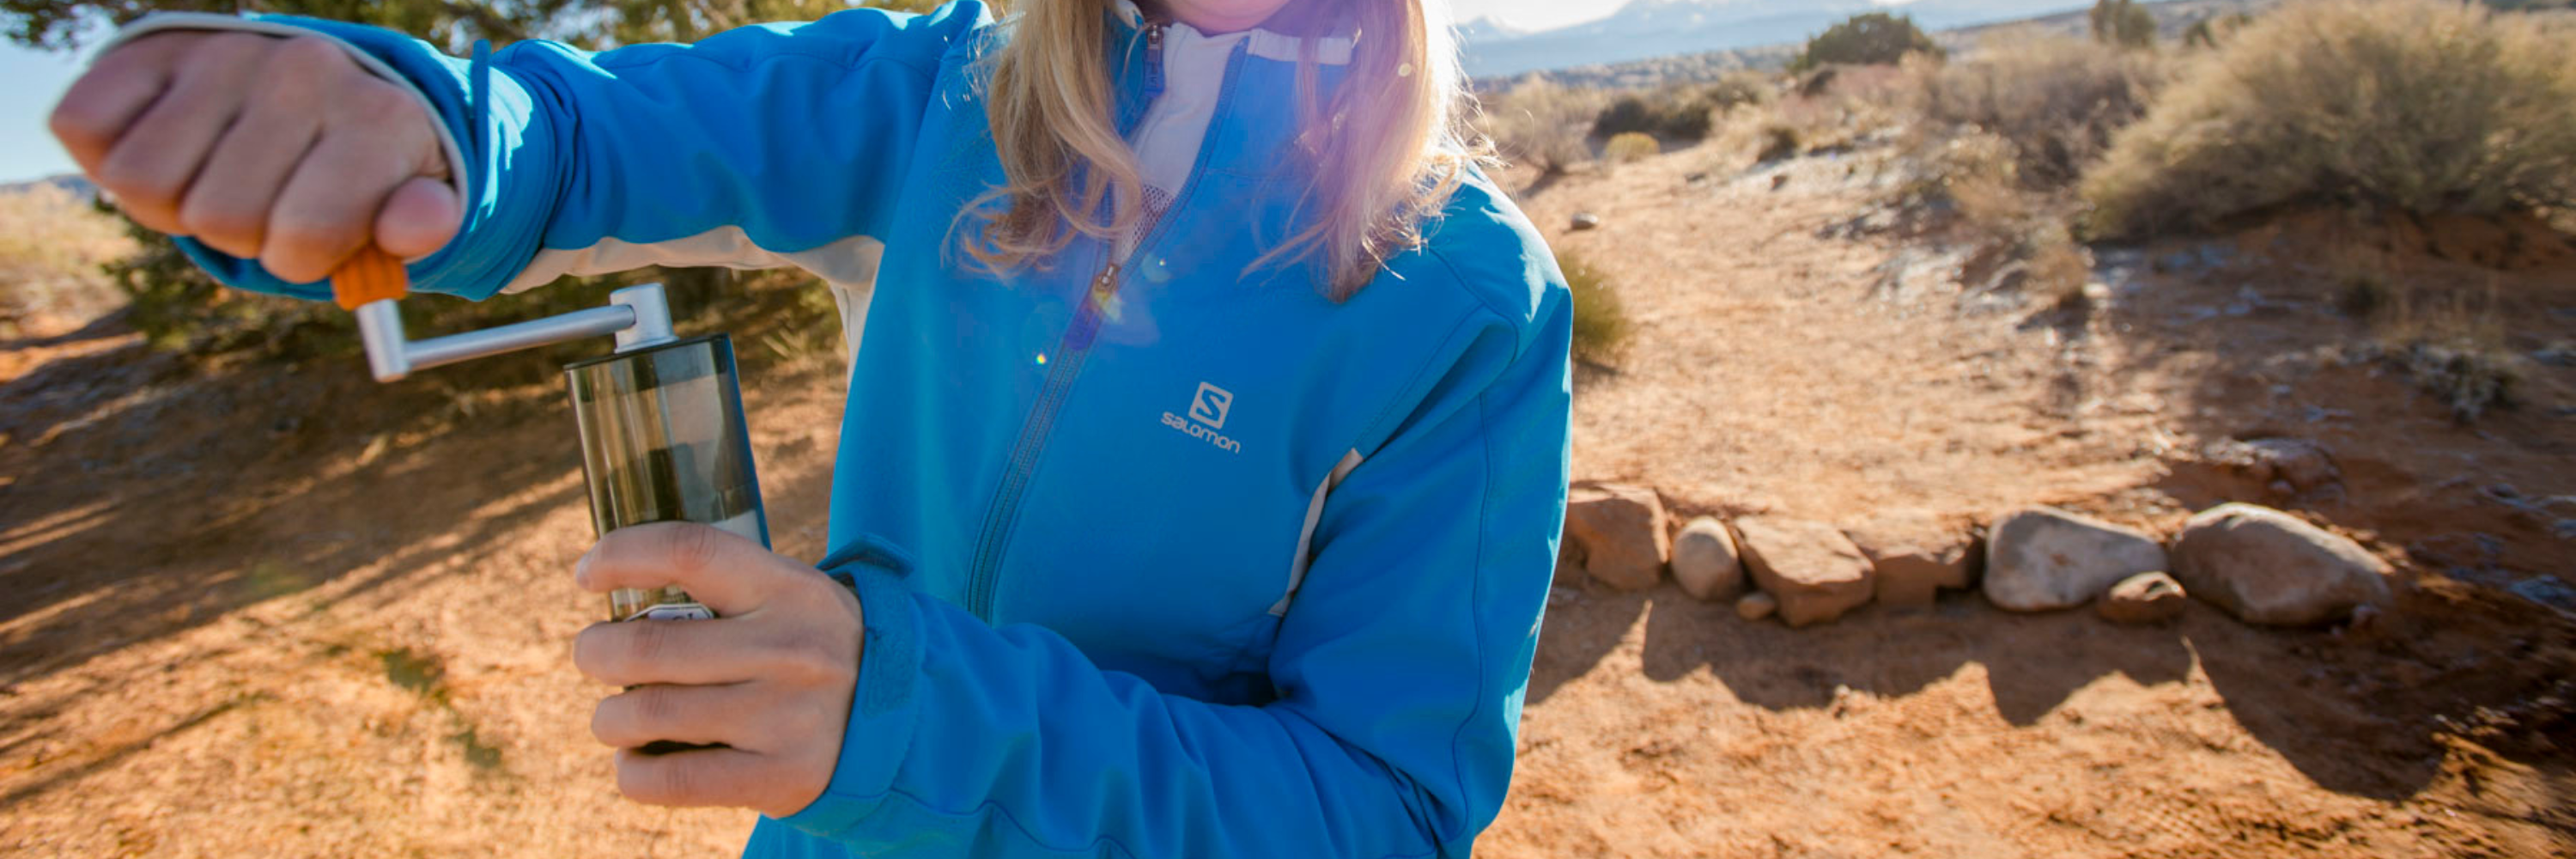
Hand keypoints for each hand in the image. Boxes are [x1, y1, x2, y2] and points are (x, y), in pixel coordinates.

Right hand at [49, 30, 460, 282]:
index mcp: (379, 119)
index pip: (305, 236)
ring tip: (218, 175)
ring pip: (141, 182)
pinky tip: (171, 146)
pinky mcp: (153, 46)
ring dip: (171, 203)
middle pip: (218, 218)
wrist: (321, 90)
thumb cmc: (364, 169)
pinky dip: (109, 156)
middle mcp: (304, 71)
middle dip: (239, 234)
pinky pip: (82, 126)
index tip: (315, 236)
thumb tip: (418, 226)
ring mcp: (225, 53)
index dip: (300, 259)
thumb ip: (420, 222)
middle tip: (265, 201)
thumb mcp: (410, 201)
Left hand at [573, 522, 864, 818]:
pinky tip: (634, 764)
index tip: (586, 575)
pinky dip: (633, 774)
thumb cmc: (816, 650)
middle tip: (594, 656)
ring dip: (609, 719)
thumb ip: (725, 591)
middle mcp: (789, 650)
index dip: (621, 555)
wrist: (906, 721)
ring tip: (615, 718)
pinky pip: (673, 781)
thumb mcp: (791, 600)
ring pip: (648, 715)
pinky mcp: (781, 778)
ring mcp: (786, 717)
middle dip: (595, 653)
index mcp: (788, 590)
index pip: (690, 552)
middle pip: (648, 647)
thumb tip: (618, 596)